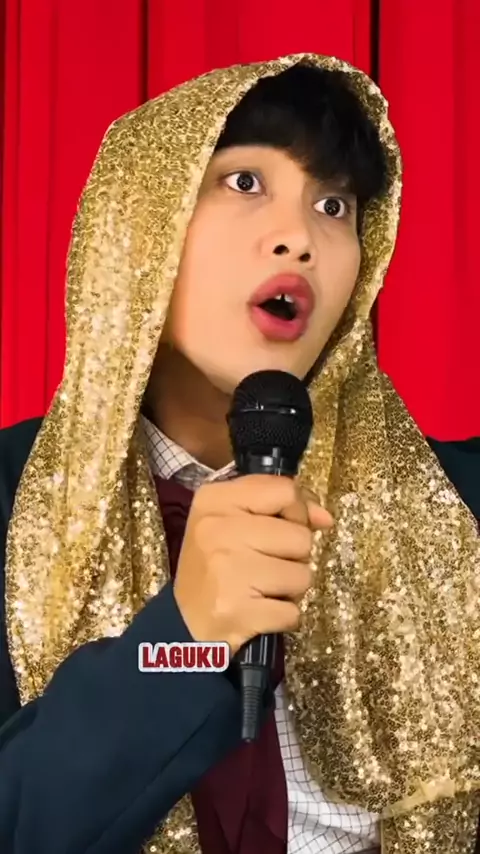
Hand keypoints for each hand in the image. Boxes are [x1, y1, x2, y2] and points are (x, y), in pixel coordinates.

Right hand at [173, 475, 333, 654]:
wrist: (184, 622)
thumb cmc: (216, 565)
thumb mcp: (235, 520)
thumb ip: (283, 507)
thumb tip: (325, 518)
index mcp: (215, 500)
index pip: (285, 490)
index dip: (295, 512)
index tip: (280, 528)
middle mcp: (218, 530)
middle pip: (301, 536)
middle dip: (293, 557)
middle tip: (262, 565)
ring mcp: (227, 570)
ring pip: (303, 575)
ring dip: (290, 588)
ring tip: (260, 588)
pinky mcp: (237, 610)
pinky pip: (294, 612)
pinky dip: (283, 617)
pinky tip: (258, 611)